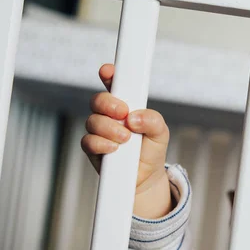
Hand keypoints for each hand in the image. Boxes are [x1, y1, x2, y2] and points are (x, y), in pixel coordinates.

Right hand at [81, 64, 172, 217]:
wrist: (145, 177)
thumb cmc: (151, 149)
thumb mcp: (161, 132)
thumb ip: (152, 120)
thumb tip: (133, 118)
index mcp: (126, 105)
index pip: (114, 84)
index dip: (109, 75)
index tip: (108, 71)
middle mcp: (109, 116)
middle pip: (98, 100)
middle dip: (108, 103)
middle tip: (123, 112)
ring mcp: (99, 131)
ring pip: (92, 121)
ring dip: (109, 128)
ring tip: (125, 138)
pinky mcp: (93, 149)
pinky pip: (88, 141)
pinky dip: (101, 143)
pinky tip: (114, 148)